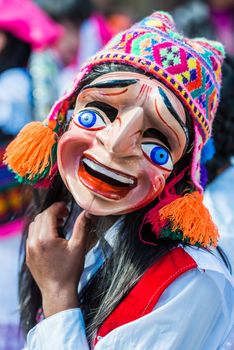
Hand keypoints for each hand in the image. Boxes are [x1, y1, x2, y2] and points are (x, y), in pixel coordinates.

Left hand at [26, 202, 90, 316]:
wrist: (58, 293)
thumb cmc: (70, 271)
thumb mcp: (79, 246)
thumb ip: (82, 226)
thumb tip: (87, 212)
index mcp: (46, 238)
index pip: (49, 213)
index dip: (58, 207)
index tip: (66, 208)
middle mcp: (34, 242)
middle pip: (40, 217)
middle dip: (52, 213)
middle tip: (64, 216)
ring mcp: (29, 250)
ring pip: (34, 226)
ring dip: (45, 222)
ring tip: (58, 226)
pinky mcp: (29, 256)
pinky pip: (31, 237)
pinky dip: (40, 231)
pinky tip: (51, 238)